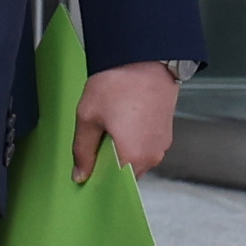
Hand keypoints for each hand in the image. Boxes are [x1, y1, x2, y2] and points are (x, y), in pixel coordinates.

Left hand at [76, 60, 180, 181]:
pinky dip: (131, 142)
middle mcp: (152, 157)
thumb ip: (82, 150)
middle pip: (125, 173)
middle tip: (91, 144)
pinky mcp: (165, 134)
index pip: (114, 185)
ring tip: (106, 128)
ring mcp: (161, 146)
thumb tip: (80, 175)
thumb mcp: (88, 117)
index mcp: (133, 157)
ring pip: (135, 160)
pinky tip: (119, 124)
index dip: (98, 179)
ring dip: (119, 151)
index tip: (85, 171)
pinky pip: (144, 147)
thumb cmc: (118, 85)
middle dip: (107, 164)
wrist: (146, 60)